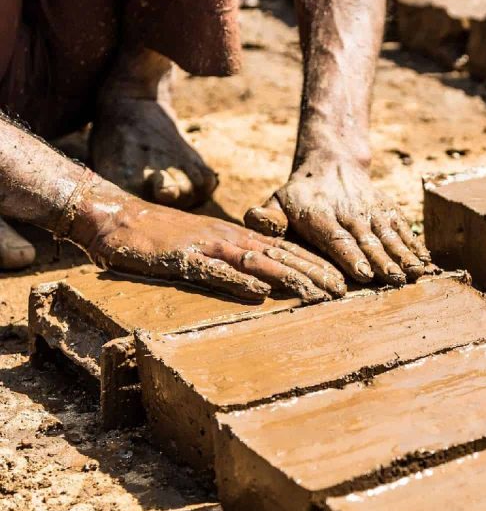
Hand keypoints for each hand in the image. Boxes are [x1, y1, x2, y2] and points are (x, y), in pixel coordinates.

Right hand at [69, 180, 346, 301]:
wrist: (116, 217)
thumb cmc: (161, 236)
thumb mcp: (205, 245)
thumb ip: (233, 259)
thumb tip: (265, 279)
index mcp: (236, 236)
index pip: (285, 249)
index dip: (315, 264)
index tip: (342, 280)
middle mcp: (228, 238)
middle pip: (281, 255)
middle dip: (315, 272)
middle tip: (344, 291)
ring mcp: (207, 246)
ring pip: (257, 261)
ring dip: (290, 278)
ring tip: (318, 293)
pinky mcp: (182, 259)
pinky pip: (214, 271)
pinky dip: (239, 281)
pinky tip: (261, 292)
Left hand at [244, 152, 429, 285]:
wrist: (331, 162)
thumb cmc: (299, 196)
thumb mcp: (276, 201)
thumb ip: (266, 217)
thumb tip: (257, 220)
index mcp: (319, 214)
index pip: (337, 237)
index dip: (351, 256)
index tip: (364, 274)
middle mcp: (348, 211)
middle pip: (367, 238)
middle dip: (382, 260)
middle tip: (395, 279)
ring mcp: (371, 209)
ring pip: (388, 232)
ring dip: (403, 253)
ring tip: (414, 272)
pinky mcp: (387, 208)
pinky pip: (402, 225)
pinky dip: (414, 242)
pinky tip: (424, 260)